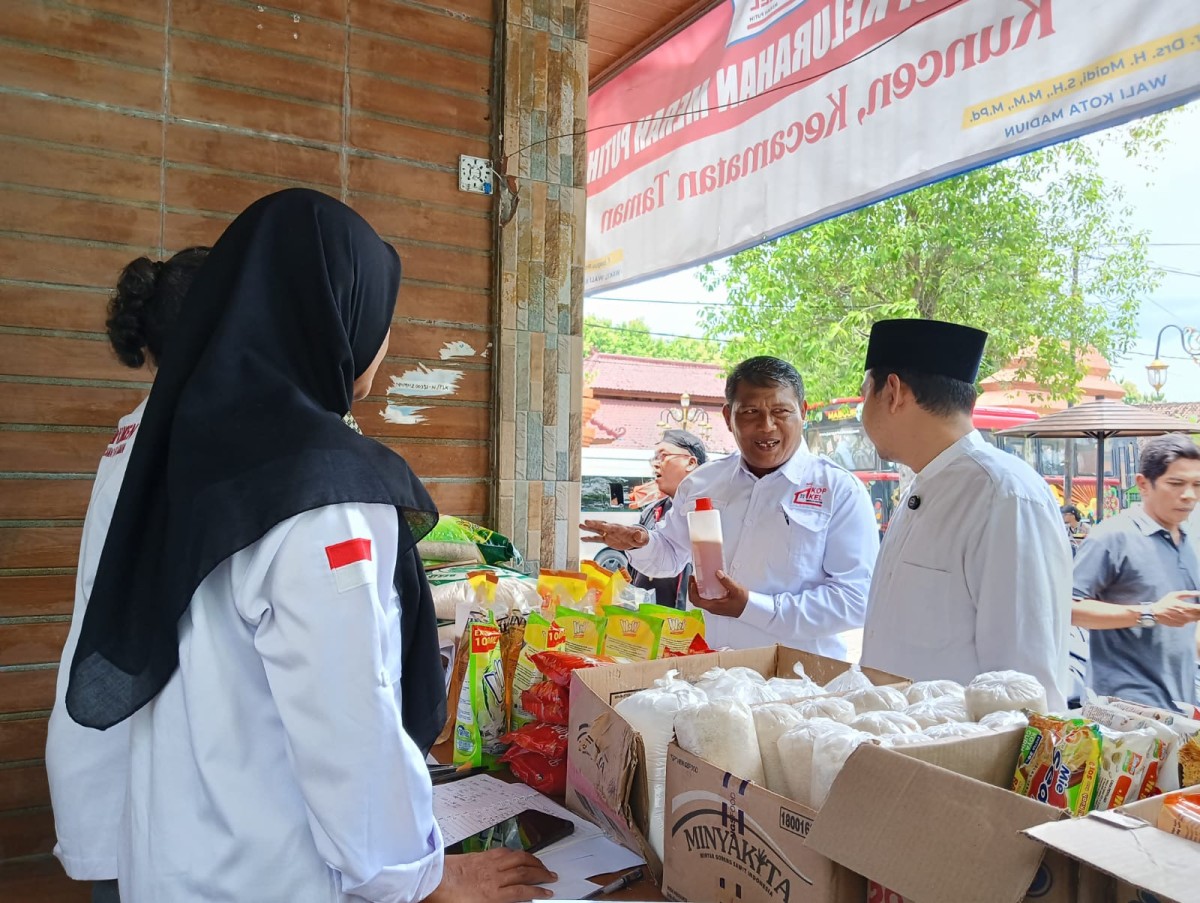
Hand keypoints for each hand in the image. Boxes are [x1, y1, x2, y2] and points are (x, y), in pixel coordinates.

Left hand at [423, 849, 555, 902]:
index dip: (538, 892)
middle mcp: (493, 877)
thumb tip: (511, 899)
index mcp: (492, 895)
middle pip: (523, 872)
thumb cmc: (446, 899)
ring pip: (516, 858)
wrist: (428, 880)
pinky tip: (518, 854)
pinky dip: (515, 853)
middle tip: (551, 876)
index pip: (523, 892)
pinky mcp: (479, 856)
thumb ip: (495, 901)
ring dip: (532, 860)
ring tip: (541, 863)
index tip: (548, 893)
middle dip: (541, 874)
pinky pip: (503, 852)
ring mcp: (487, 864)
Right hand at [578, 520, 648, 550]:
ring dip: (589, 528)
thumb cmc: (640, 537)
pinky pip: (597, 539)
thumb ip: (639, 536)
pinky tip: (582, 538)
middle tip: (585, 522)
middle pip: (601, 526)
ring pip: (597, 530)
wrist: (637, 539)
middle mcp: (612, 530)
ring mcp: (608, 534)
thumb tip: (638, 534)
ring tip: (580, 525)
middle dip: (594, 524)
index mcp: (619, 528)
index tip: (596, 523)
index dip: (602, 525)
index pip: (610, 527)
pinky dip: (590, 539)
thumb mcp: (641, 538)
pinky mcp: (607, 539)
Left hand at [687, 571, 749, 617]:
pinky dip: (702, 591)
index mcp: (714, 606)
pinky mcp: (717, 605)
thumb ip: (727, 581)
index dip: (692, 591)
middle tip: (692, 578)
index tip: (692, 582)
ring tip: (697, 579)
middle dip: (692, 589)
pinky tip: (706, 584)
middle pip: (696, 600)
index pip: (697, 601)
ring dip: (696, 590)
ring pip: (701, 599)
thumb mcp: (736, 590)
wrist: (750, 609)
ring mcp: (714, 607)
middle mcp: (712, 608)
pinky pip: (706, 599)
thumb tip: (718, 573)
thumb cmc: (743, 602)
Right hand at [1149, 591, 1199, 626]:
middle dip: (1199, 611)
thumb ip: (1188, 594)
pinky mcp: (1181, 625)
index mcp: (1187, 607)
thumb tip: (1198, 593)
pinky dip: (1189, 618)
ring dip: (1196, 615)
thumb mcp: (1175, 595)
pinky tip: (1183, 614)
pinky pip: (1189, 622)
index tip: (1199, 605)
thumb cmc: (1165, 603)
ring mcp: (1185, 621)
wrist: (1155, 613)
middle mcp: (1187, 616)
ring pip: (1196, 619)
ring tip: (1189, 610)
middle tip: (1196, 608)